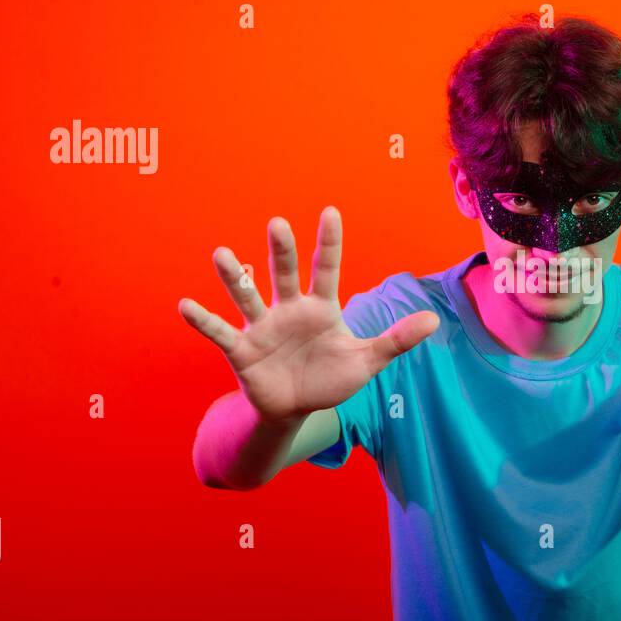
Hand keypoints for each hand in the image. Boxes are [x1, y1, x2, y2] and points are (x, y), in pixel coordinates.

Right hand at [178, 206, 438, 425]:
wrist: (295, 409)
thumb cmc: (330, 379)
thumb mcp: (366, 361)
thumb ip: (395, 339)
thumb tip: (434, 319)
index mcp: (320, 308)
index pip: (327, 269)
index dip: (329, 243)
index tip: (330, 212)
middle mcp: (289, 310)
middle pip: (285, 274)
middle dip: (282, 251)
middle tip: (278, 224)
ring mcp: (263, 328)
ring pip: (247, 296)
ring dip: (234, 277)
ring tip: (221, 254)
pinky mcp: (242, 350)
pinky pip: (220, 332)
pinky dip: (203, 320)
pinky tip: (186, 305)